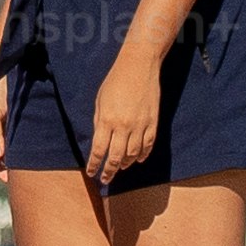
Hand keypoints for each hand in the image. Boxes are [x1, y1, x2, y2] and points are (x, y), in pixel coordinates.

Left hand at [84, 54, 164, 184]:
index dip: (94, 165)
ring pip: (132, 155)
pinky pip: (148, 145)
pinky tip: (136, 159)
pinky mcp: (153, 122)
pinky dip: (142, 156)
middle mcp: (123, 126)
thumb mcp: (100, 101)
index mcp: (107, 120)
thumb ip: (99, 123)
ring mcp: (140, 125)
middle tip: (105, 179)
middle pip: (116, 158)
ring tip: (120, 168)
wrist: (139, 66)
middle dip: (109, 171)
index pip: (98, 150)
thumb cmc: (115, 81)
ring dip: (125, 164)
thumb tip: (99, 142)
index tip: (91, 173)